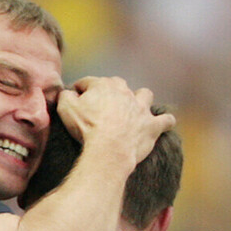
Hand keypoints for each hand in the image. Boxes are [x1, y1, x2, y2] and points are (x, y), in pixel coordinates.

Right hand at [58, 76, 175, 166]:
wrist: (109, 148)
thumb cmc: (87, 128)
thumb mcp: (66, 109)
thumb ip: (65, 96)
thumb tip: (67, 92)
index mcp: (103, 86)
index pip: (88, 82)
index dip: (80, 89)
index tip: (76, 96)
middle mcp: (125, 92)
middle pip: (117, 84)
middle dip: (109, 90)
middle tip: (101, 104)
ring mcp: (141, 108)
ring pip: (145, 95)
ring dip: (141, 99)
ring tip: (135, 107)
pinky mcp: (152, 125)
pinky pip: (165, 120)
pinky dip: (165, 121)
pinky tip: (163, 124)